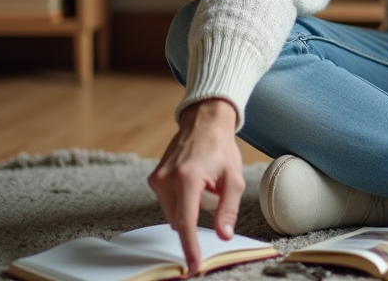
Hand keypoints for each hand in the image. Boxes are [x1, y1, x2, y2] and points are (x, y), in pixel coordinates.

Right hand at [147, 99, 244, 275]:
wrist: (205, 122)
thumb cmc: (221, 148)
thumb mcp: (233, 178)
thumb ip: (228, 208)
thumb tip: (224, 235)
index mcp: (188, 178)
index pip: (187, 222)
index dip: (190, 246)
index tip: (193, 264)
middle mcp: (167, 179)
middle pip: (180, 220)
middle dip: (196, 217)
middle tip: (212, 194)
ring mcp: (157, 179)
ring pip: (173, 213)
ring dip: (189, 208)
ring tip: (203, 184)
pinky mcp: (154, 178)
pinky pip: (168, 203)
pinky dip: (182, 200)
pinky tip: (193, 182)